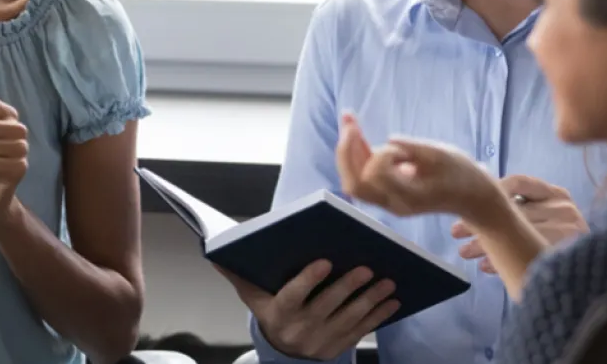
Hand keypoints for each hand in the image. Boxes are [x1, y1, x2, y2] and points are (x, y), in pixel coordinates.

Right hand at [218, 262, 398, 360]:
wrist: (284, 353)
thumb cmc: (270, 313)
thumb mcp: (253, 298)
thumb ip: (238, 275)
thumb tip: (214, 252)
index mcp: (279, 314)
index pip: (294, 296)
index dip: (309, 280)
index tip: (325, 261)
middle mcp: (301, 329)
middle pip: (327, 306)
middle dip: (349, 287)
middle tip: (367, 267)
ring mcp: (323, 340)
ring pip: (350, 318)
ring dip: (370, 300)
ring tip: (387, 282)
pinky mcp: (340, 346)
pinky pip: (362, 330)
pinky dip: (379, 316)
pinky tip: (392, 300)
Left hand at [336, 113, 501, 221]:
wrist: (472, 198)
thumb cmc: (462, 174)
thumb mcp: (444, 156)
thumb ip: (416, 148)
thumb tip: (390, 138)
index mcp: (410, 196)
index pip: (378, 178)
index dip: (380, 155)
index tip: (398, 147)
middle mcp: (394, 203)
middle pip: (355, 185)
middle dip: (347, 152)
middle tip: (349, 121)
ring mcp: (387, 202)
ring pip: (354, 181)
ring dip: (348, 150)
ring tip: (348, 119)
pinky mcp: (385, 194)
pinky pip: (362, 176)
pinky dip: (356, 154)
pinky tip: (354, 129)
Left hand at [452, 175, 587, 272]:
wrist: (601, 277)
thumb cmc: (561, 242)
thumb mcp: (544, 218)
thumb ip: (520, 208)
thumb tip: (471, 203)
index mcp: (557, 194)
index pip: (518, 182)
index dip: (488, 192)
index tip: (465, 204)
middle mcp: (564, 208)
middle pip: (512, 209)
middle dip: (480, 222)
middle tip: (455, 232)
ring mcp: (569, 230)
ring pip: (516, 232)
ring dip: (485, 243)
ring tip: (464, 252)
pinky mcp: (568, 253)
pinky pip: (525, 254)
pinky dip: (503, 261)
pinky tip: (485, 267)